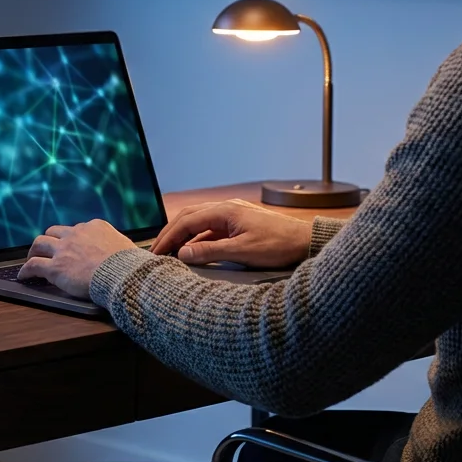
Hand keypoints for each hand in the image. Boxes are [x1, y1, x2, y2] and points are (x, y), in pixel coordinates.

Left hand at [18, 219, 136, 298]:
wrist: (121, 274)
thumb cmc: (129, 265)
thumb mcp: (127, 246)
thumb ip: (117, 246)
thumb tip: (123, 253)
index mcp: (95, 226)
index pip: (78, 229)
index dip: (72, 238)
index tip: (71, 245)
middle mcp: (76, 233)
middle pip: (54, 231)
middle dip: (50, 239)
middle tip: (47, 249)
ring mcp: (63, 249)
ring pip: (40, 243)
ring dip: (34, 250)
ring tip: (31, 258)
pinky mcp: (54, 267)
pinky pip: (33, 265)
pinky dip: (26, 270)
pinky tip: (23, 275)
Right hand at [150, 199, 311, 267]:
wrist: (306, 241)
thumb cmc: (279, 245)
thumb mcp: (242, 252)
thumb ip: (210, 252)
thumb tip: (182, 254)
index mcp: (225, 210)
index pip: (186, 221)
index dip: (168, 237)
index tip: (155, 252)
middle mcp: (226, 208)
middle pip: (189, 216)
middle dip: (170, 233)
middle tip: (156, 250)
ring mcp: (233, 215)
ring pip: (199, 222)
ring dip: (183, 235)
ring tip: (170, 251)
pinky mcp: (239, 224)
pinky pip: (211, 229)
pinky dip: (198, 239)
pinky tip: (193, 252)